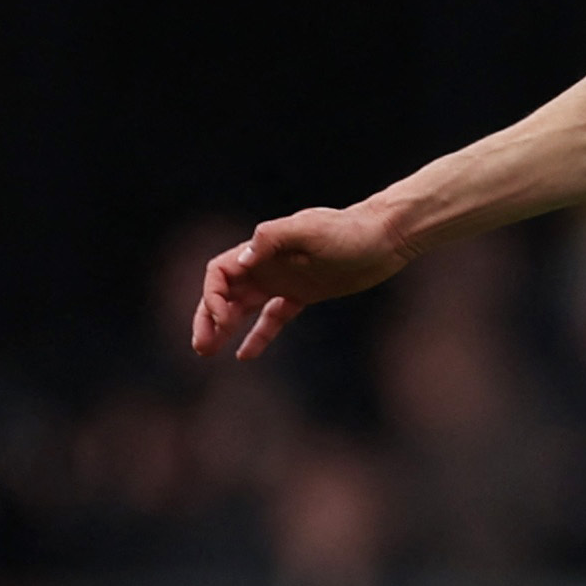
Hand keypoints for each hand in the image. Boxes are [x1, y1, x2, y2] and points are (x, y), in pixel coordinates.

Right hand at [190, 205, 408, 359]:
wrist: (384, 238)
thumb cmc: (348, 231)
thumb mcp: (309, 229)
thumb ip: (272, 238)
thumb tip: (241, 261)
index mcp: (262, 249)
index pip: (219, 273)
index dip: (212, 297)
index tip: (223, 321)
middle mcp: (267, 264)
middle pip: (224, 293)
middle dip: (208, 318)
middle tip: (201, 347)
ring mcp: (284, 280)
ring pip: (242, 308)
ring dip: (223, 328)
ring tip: (208, 352)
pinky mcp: (303, 294)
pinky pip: (272, 318)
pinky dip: (258, 336)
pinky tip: (244, 355)